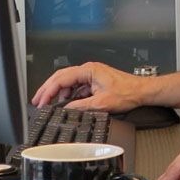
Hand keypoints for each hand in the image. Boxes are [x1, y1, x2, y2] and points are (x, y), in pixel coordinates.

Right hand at [31, 62, 145, 111]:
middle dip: (48, 89)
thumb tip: (66, 109)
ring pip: (68, 82)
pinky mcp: (94, 81)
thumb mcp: (101, 103)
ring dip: (58, 93)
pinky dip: (69, 95)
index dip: (49, 91)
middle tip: (37, 100)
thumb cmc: (127, 92)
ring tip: (49, 104)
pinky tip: (66, 103)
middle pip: (61, 77)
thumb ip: (81, 106)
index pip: (62, 79)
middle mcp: (88, 70)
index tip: (41, 101)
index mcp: (88, 70)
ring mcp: (91, 75)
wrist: (142, 92)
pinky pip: (76, 86)